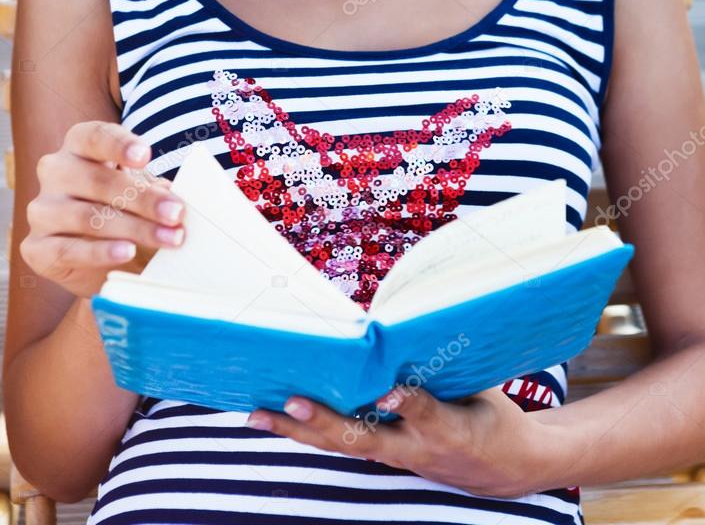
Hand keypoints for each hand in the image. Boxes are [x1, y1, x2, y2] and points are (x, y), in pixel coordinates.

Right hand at [20, 120, 185, 298]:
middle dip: (143, 198)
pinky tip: (127, 252)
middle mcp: (56, 171)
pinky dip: (100, 252)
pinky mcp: (36, 248)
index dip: (119, 144)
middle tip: (177, 213)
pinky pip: (68, 249)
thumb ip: (157, 190)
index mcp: (80, 147)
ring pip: (86, 216)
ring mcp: (42, 209)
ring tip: (168, 238)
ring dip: (133, 228)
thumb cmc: (128, 212)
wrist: (105, 260)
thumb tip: (179, 196)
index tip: (146, 155)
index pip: (95, 136)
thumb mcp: (145, 194)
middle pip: (97, 180)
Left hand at [246, 382, 549, 498]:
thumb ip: (447, 367)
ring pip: (341, 445)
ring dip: (298, 431)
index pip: (426, 414)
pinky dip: (306, 431)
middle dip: (326, 420)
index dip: (407, 403)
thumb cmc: (492, 416)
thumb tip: (413, 325)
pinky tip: (276, 418)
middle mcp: (416, 448)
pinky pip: (340, 444)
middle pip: (364, 438)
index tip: (389, 392)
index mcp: (450, 428)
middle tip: (294, 400)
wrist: (502, 469)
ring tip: (259, 415)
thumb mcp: (484, 389)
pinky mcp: (382, 456)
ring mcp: (395, 457)